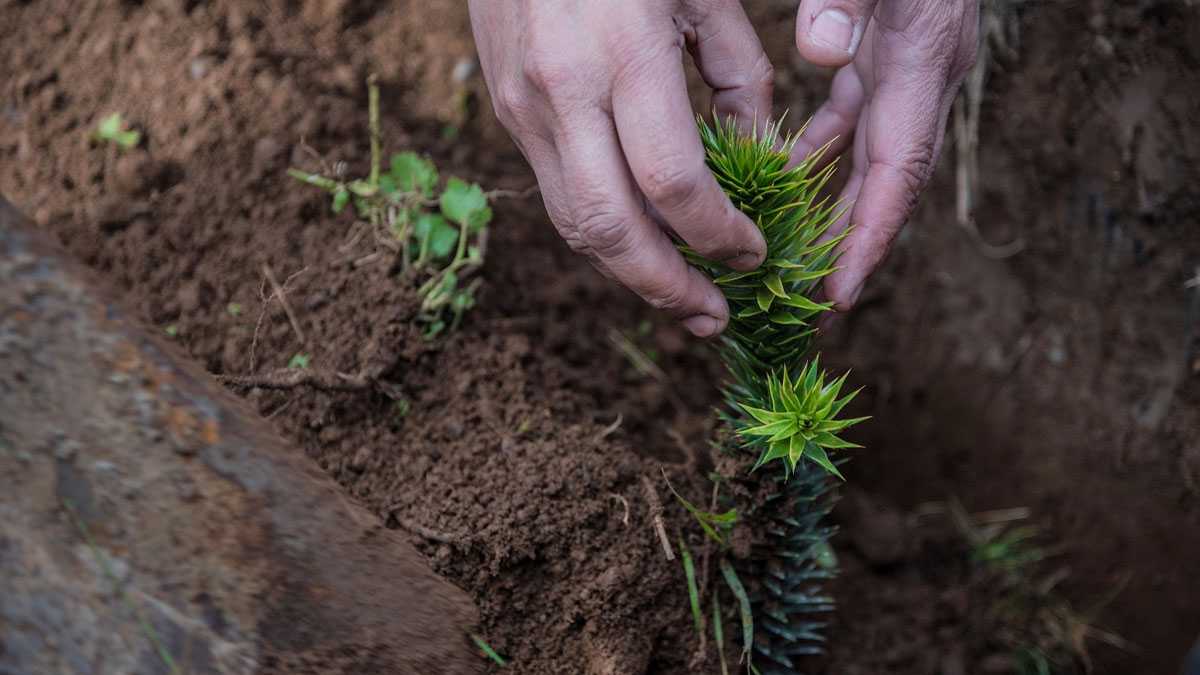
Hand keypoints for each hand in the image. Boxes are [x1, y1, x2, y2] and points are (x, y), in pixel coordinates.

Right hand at [468, 0, 774, 336]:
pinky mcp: (506, 111)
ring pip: (572, 224)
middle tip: (713, 319)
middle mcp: (562, 93)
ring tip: (680, 300)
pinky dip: (602, 230)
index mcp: (623, 55)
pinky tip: (643, 242)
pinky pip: (557, 192)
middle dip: (665, 288)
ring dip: (628, 274)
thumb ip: (739, 75)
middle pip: (608, 230)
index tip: (755, 253)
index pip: (673, 184)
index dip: (719, 234)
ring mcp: (522, 107)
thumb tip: (758, 158)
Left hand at [791, 0, 978, 308]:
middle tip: (805, 306)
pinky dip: (817, 153)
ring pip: (865, 158)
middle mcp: (921, 78)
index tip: (836, 298)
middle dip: (847, 245)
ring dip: (828, 206)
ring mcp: (906, 70)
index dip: (868, 241)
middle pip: (884, 182)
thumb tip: (822, 54)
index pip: (897, 173)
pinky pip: (850, 122)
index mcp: (924, 63)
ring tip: (785, 258)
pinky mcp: (886, 57)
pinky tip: (778, 174)